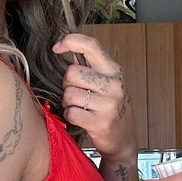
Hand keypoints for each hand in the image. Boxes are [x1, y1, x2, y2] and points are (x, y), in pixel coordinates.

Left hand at [52, 33, 136, 160]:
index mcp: (113, 70)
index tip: (57, 48)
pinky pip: (71, 113)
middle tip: (78, 94)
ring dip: (69, 103)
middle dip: (68, 84)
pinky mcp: (100, 122)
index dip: (70, 41)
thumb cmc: (111, 108)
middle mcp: (113, 84)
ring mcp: (108, 104)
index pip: (91, 45)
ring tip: (82, 108)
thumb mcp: (107, 82)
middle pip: (71, 72)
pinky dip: (71, 116)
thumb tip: (65, 45)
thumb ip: (90, 65)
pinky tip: (82, 119)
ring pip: (68, 94)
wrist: (124, 139)